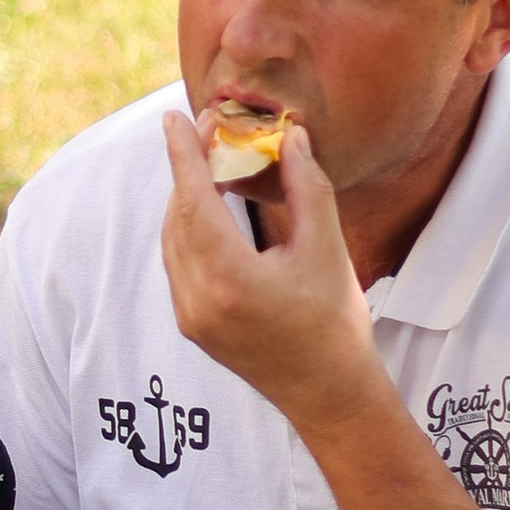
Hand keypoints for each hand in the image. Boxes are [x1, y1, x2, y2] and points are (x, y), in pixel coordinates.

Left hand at [158, 111, 385, 444]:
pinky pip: (179, 264)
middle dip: (189, 170)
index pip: (193, 200)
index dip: (183, 154)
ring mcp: (189, 316)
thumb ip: (306, 187)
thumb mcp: (327, 248)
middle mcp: (197, 299)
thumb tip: (291, 136)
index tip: (175, 117)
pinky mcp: (191, 325)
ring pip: (174, 240)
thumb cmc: (335, 322)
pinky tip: (210, 210)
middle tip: (210, 132)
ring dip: (187, 199)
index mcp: (229, 279)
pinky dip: (189, 230)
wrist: (327, 392)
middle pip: (179, 217)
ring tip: (212, 164)